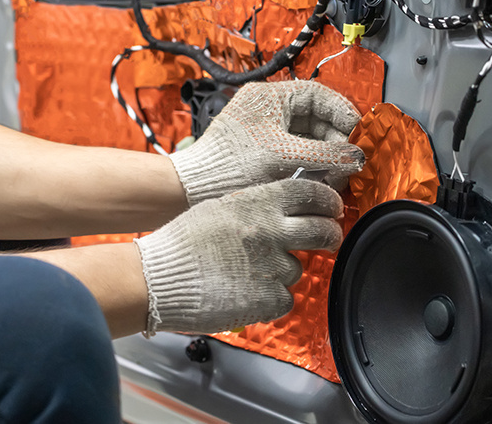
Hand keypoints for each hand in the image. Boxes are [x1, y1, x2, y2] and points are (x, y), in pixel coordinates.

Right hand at [134, 178, 343, 334]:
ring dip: (281, 272)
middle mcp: (271, 231)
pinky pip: (283, 298)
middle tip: (327, 239)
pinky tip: (244, 292)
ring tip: (247, 273)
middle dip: (330, 236)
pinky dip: (269, 299)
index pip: (310, 194)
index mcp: (258, 203)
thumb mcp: (221, 208)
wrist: (160, 278)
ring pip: (296, 270)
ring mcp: (272, 266)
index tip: (331, 208)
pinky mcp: (269, 298)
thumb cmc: (183, 242)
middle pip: (322, 232)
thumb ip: (255, 207)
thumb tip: (280, 210)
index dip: (327, 201)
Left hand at [170, 80, 363, 204]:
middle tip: (348, 161)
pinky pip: (297, 152)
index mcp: (269, 96)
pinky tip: (319, 179)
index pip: (319, 95)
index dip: (343, 114)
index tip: (359, 133)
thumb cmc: (227, 165)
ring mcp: (265, 130)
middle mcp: (267, 109)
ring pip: (309, 138)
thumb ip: (325, 153)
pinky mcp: (263, 151)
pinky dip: (311, 164)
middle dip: (335, 141)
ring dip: (325, 155)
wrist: (195, 188)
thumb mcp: (283, 156)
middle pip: (317, 118)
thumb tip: (356, 156)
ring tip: (335, 174)